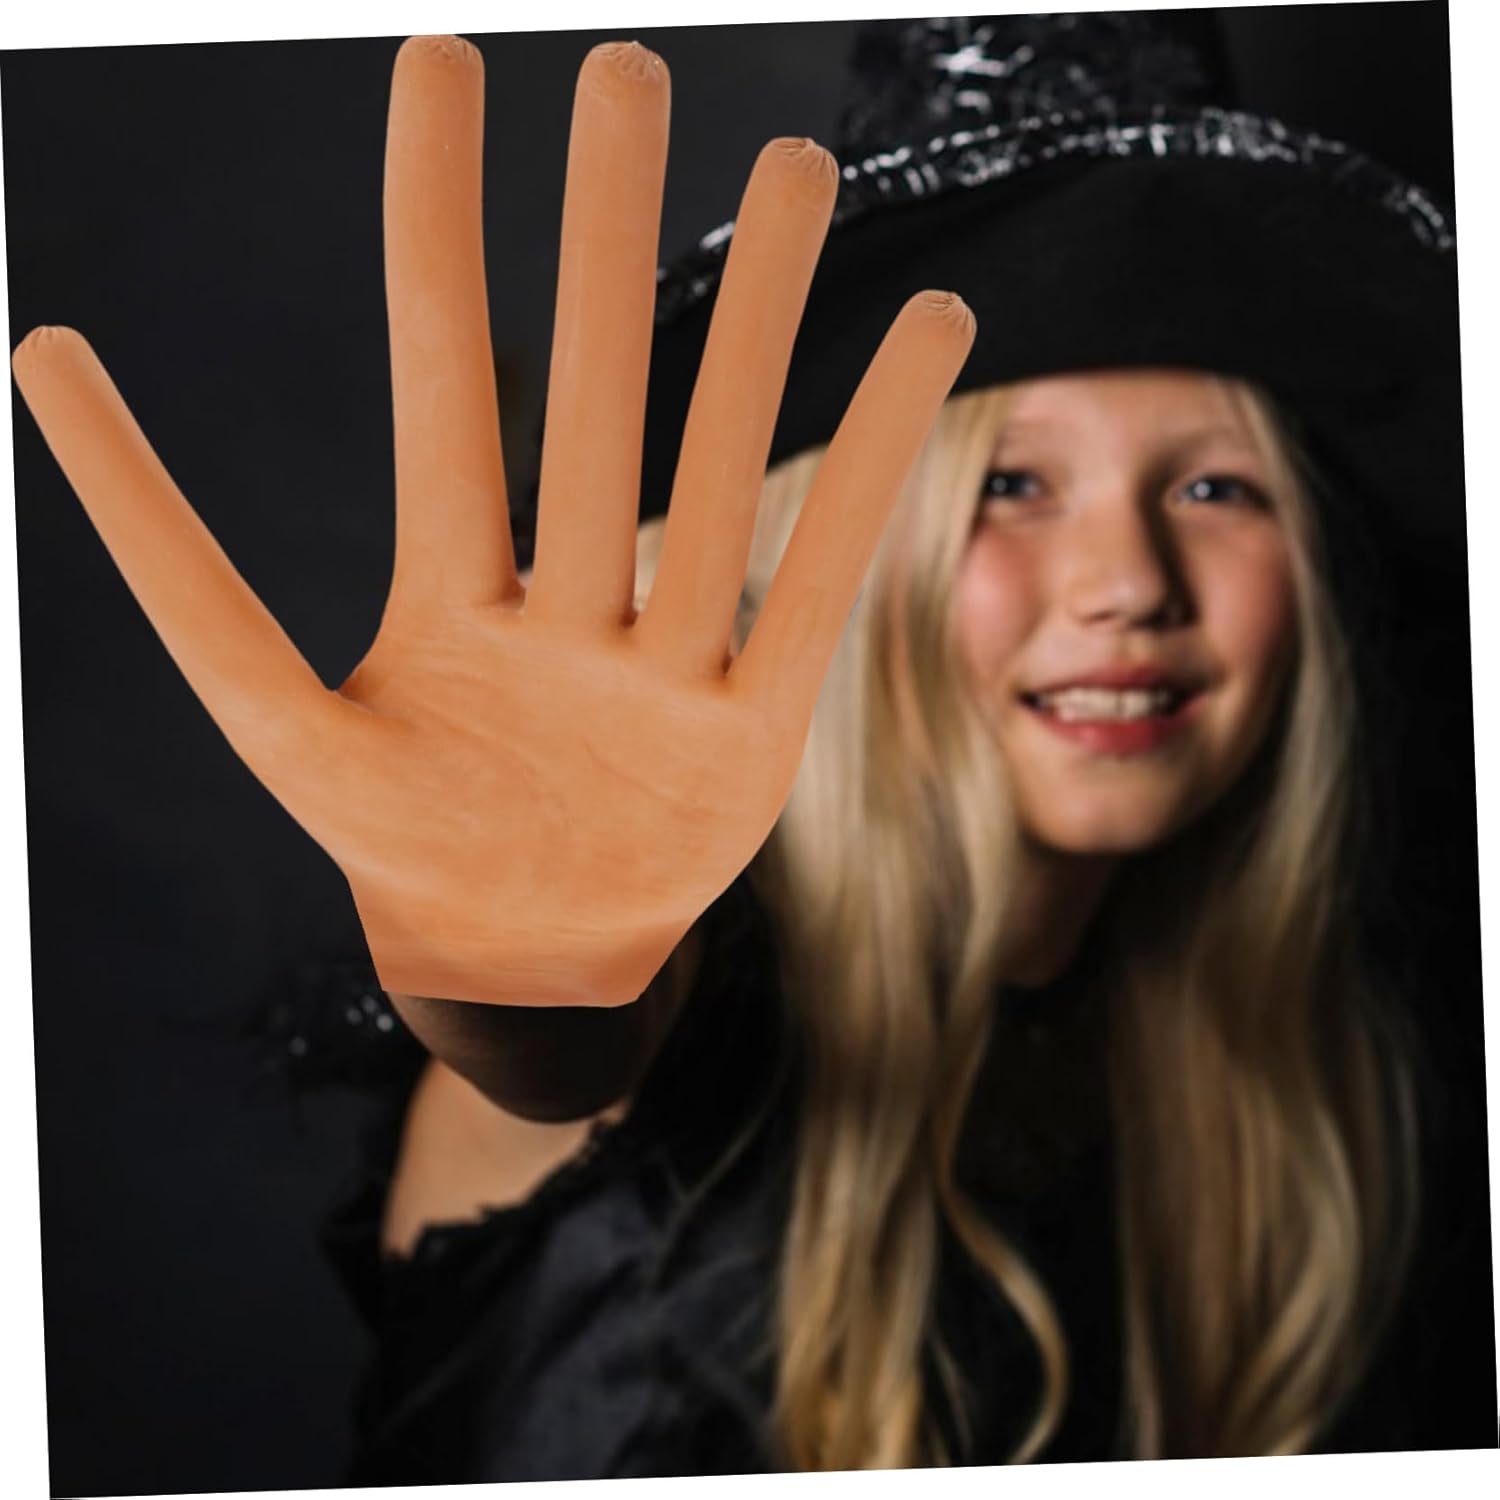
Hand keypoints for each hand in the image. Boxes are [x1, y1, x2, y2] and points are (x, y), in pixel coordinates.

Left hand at [10, 35, 973, 1007]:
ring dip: (761, 322)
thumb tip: (44, 351)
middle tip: (629, 73)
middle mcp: (568, 602)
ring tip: (797, 168)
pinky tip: (931, 331)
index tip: (444, 65)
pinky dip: (874, 463)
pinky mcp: (756, 725)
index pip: (448, 380)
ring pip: (720, 468)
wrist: (506, 963)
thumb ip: (175, 559)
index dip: (439, 227)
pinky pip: (819, 584)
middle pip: (597, 399)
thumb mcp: (268, 713)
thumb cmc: (387, 844)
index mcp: (451, 594)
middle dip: (606, 240)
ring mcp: (668, 658)